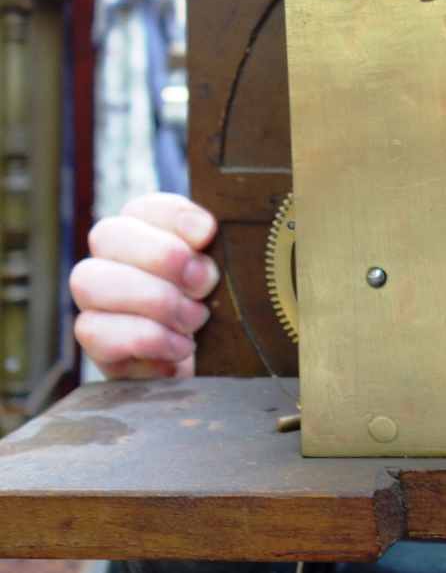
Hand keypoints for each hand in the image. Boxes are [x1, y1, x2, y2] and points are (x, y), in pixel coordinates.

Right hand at [70, 193, 218, 378]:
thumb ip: (218, 249)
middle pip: (106, 234)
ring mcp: (97, 301)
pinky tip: (181, 346)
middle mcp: (113, 261)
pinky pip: (93, 331)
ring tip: (196, 319)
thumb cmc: (222, 311)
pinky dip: (145, 338)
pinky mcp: (97, 343)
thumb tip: (205, 230)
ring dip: (153, 299)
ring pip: (89, 281)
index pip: (143, 206)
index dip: (174, 215)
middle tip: (205, 283)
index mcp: (147, 233)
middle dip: (162, 256)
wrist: (215, 366)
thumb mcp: (230, 275)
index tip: (208, 234)